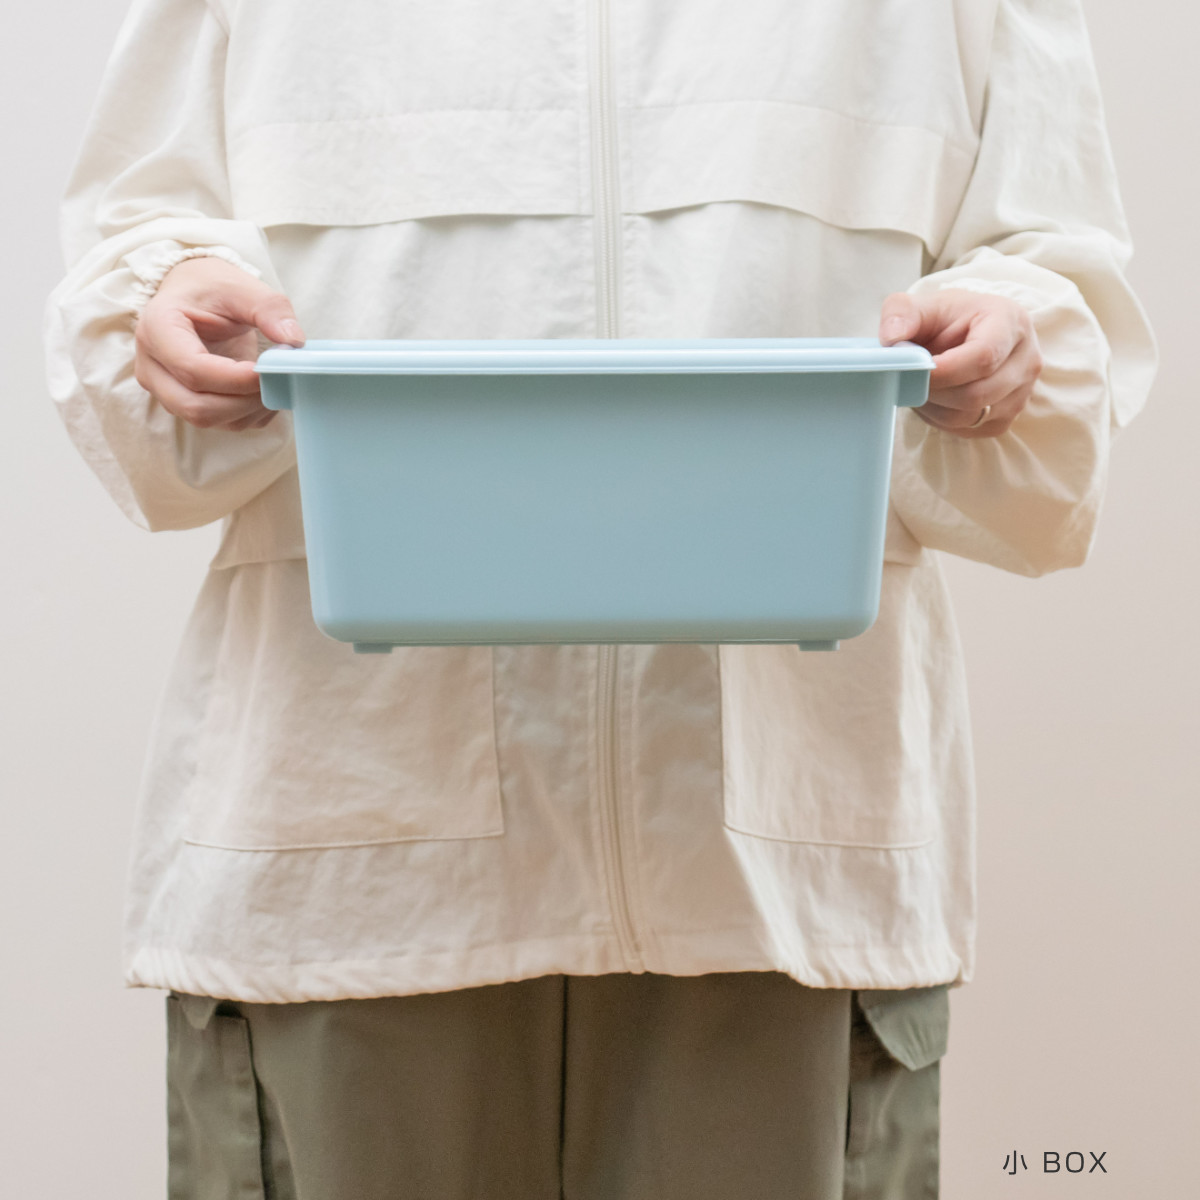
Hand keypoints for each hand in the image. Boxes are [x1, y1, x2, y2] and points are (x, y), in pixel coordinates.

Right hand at [134, 256, 304, 430]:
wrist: (193, 293)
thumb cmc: (212, 288)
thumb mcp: (242, 287)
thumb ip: (270, 309)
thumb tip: (294, 341)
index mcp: (157, 328)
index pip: (193, 369)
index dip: (236, 378)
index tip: (269, 369)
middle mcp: (151, 364)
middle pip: (195, 405)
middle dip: (243, 401)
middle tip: (276, 380)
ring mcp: (162, 388)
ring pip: (205, 419)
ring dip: (247, 410)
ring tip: (273, 383)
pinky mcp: (181, 402)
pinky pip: (217, 424)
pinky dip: (247, 415)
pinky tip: (262, 392)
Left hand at [878, 289, 1042, 437]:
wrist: (964, 334)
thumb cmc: (945, 319)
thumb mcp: (921, 305)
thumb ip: (901, 313)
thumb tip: (891, 338)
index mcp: (1010, 321)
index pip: (983, 356)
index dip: (943, 372)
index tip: (912, 371)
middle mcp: (1026, 358)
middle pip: (977, 394)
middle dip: (934, 392)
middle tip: (910, 380)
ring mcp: (1023, 390)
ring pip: (970, 416)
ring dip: (935, 408)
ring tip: (921, 387)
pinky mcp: (1008, 416)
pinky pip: (971, 429)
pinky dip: (943, 420)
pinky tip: (936, 400)